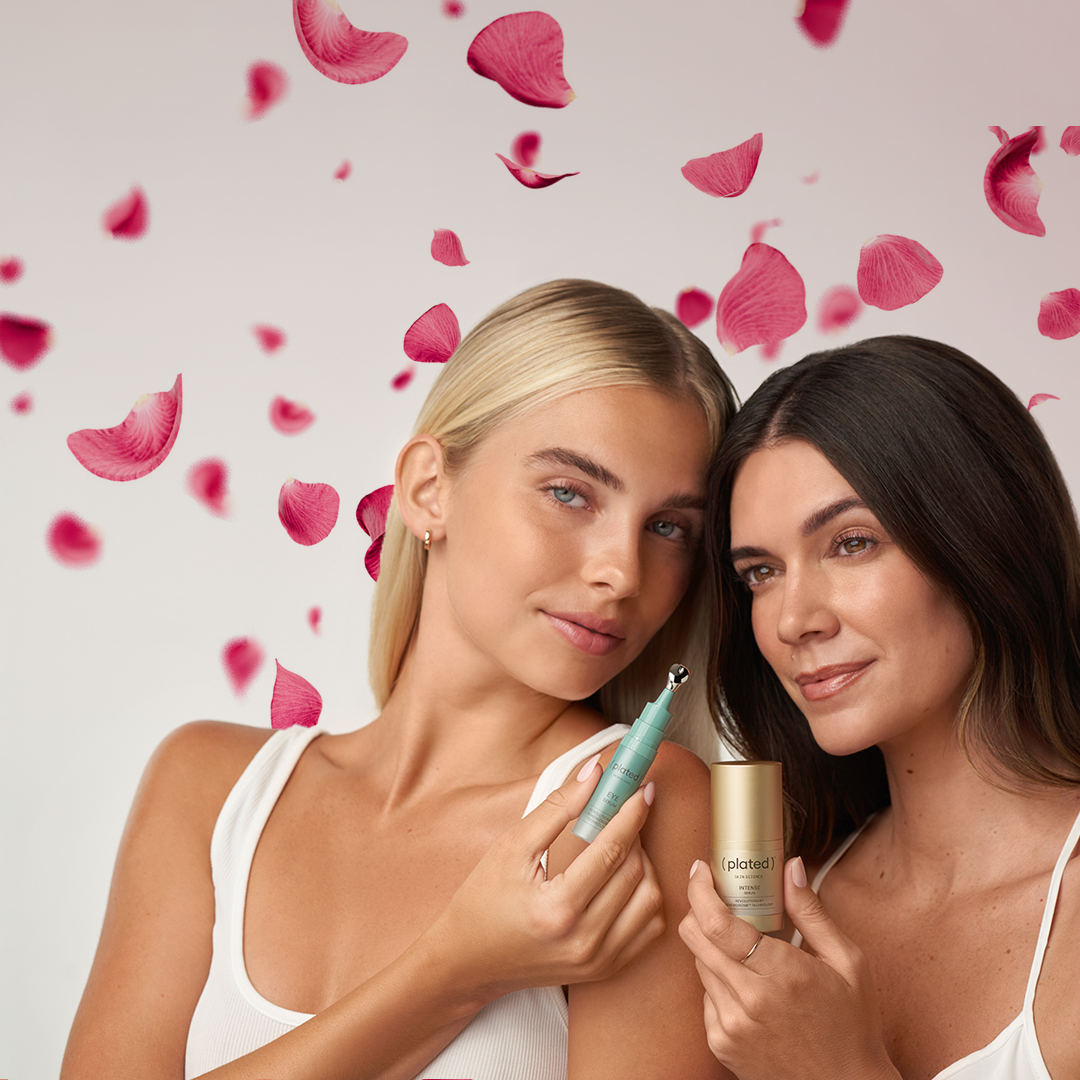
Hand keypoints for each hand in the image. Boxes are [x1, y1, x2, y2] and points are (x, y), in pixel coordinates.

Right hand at [429, 756, 664, 1003]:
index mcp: (557, 909)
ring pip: (650, 900)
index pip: (611, 850)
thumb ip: (556, 808)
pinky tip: (625, 876)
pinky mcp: (605, 969)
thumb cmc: (483, 900)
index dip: (631, 813)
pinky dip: (645, 896)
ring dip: (644, 863)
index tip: (641, 788)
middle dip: (635, 831)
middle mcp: (584, 940)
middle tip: (624, 808)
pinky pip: (648, 928)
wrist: (469, 962)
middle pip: (634, 872)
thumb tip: (595, 775)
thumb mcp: (511, 846)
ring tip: (621, 842)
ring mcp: (598, 960)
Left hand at [678, 858, 899, 1079]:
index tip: (701, 870)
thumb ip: (812, 912)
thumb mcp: (848, 963)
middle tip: (718, 897)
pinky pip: (706, 994)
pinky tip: (749, 985)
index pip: (717, 923)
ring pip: (699, 963)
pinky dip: (719, 978)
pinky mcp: (721, 1043)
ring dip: (712, 945)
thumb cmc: (853, 1026)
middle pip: (695, 938)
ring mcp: (731, 1026)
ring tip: (745, 946)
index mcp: (781, 974)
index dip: (700, 890)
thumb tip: (790, 866)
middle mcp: (749, 1000)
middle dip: (699, 908)